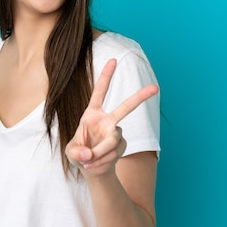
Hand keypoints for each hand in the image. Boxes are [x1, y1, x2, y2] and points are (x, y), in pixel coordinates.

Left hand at [65, 58, 158, 177]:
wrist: (91, 167)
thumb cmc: (79, 154)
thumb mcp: (71, 152)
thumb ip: (76, 151)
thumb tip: (88, 154)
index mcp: (92, 114)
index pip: (100, 92)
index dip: (106, 76)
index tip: (114, 60)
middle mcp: (107, 120)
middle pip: (126, 107)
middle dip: (141, 97)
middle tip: (156, 88)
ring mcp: (116, 132)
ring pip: (113, 139)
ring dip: (100, 152)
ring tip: (89, 161)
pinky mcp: (122, 145)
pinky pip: (115, 152)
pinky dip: (103, 161)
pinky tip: (96, 164)